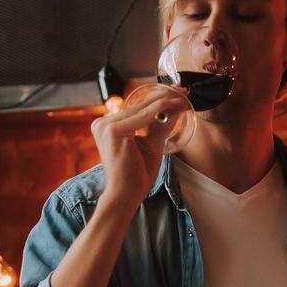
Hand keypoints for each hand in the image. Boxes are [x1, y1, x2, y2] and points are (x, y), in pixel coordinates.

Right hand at [89, 88, 189, 215]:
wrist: (126, 195)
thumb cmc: (136, 175)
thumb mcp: (151, 145)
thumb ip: (160, 126)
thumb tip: (176, 109)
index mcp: (108, 126)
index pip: (136, 107)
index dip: (157, 98)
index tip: (177, 94)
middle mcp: (103, 123)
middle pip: (138, 104)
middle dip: (163, 96)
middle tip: (184, 91)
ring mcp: (105, 125)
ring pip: (142, 107)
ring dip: (165, 101)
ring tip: (183, 98)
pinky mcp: (112, 130)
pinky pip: (142, 116)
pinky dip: (159, 109)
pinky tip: (174, 104)